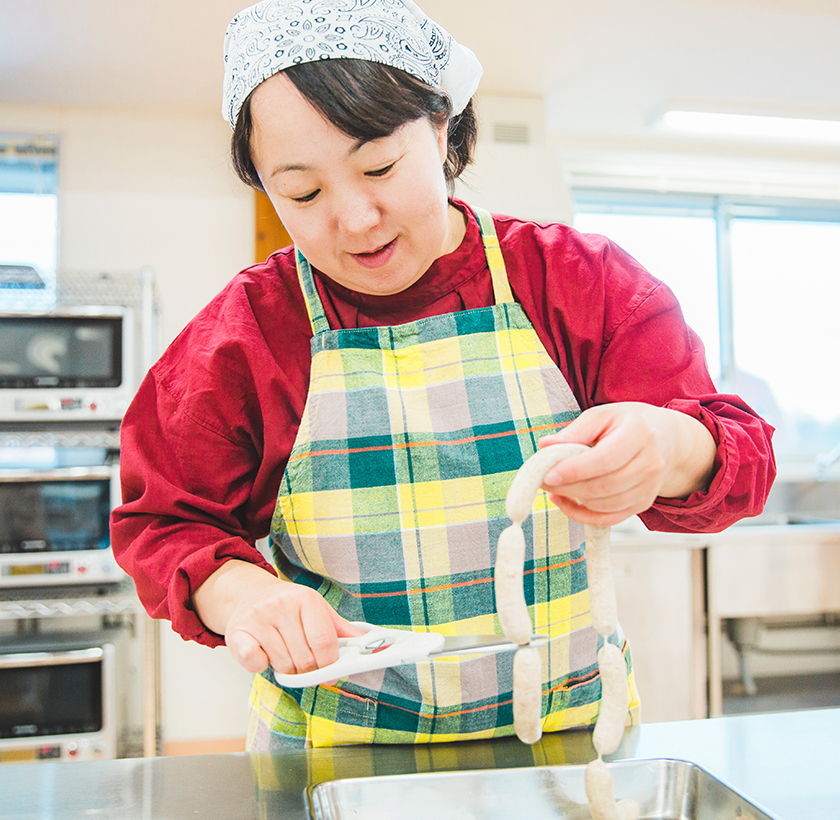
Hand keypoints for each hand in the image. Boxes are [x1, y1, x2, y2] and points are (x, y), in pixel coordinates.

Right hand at [192, 560, 363, 674]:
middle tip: (306, 662)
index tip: (330, 670)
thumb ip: (341, 630)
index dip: (330, 663)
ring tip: (285, 652)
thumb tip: (369, 644)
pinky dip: (262, 666)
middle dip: (309, 669)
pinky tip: (264, 654)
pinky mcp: (237, 632)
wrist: (248, 594)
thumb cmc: (288, 607)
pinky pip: (255, 663)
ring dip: (287, 668)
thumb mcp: (317, 610)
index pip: (324, 642)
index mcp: (307, 599)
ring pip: (283, 665)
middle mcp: (281, 605)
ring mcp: (258, 618)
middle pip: (305, 658)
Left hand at [536, 402, 715, 526]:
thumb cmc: (628, 423)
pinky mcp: (643, 504)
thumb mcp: (602, 415)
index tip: (548, 474)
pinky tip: (565, 502)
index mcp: (640, 434)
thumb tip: (545, 446)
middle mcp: (651, 463)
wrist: (667, 438)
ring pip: (606, 505)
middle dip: (569, 488)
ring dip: (573, 501)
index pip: (605, 459)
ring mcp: (649, 487)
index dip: (575, 470)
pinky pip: (610, 519)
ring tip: (552, 489)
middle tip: (542, 481)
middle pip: (605, 486)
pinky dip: (583, 515)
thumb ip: (574, 431)